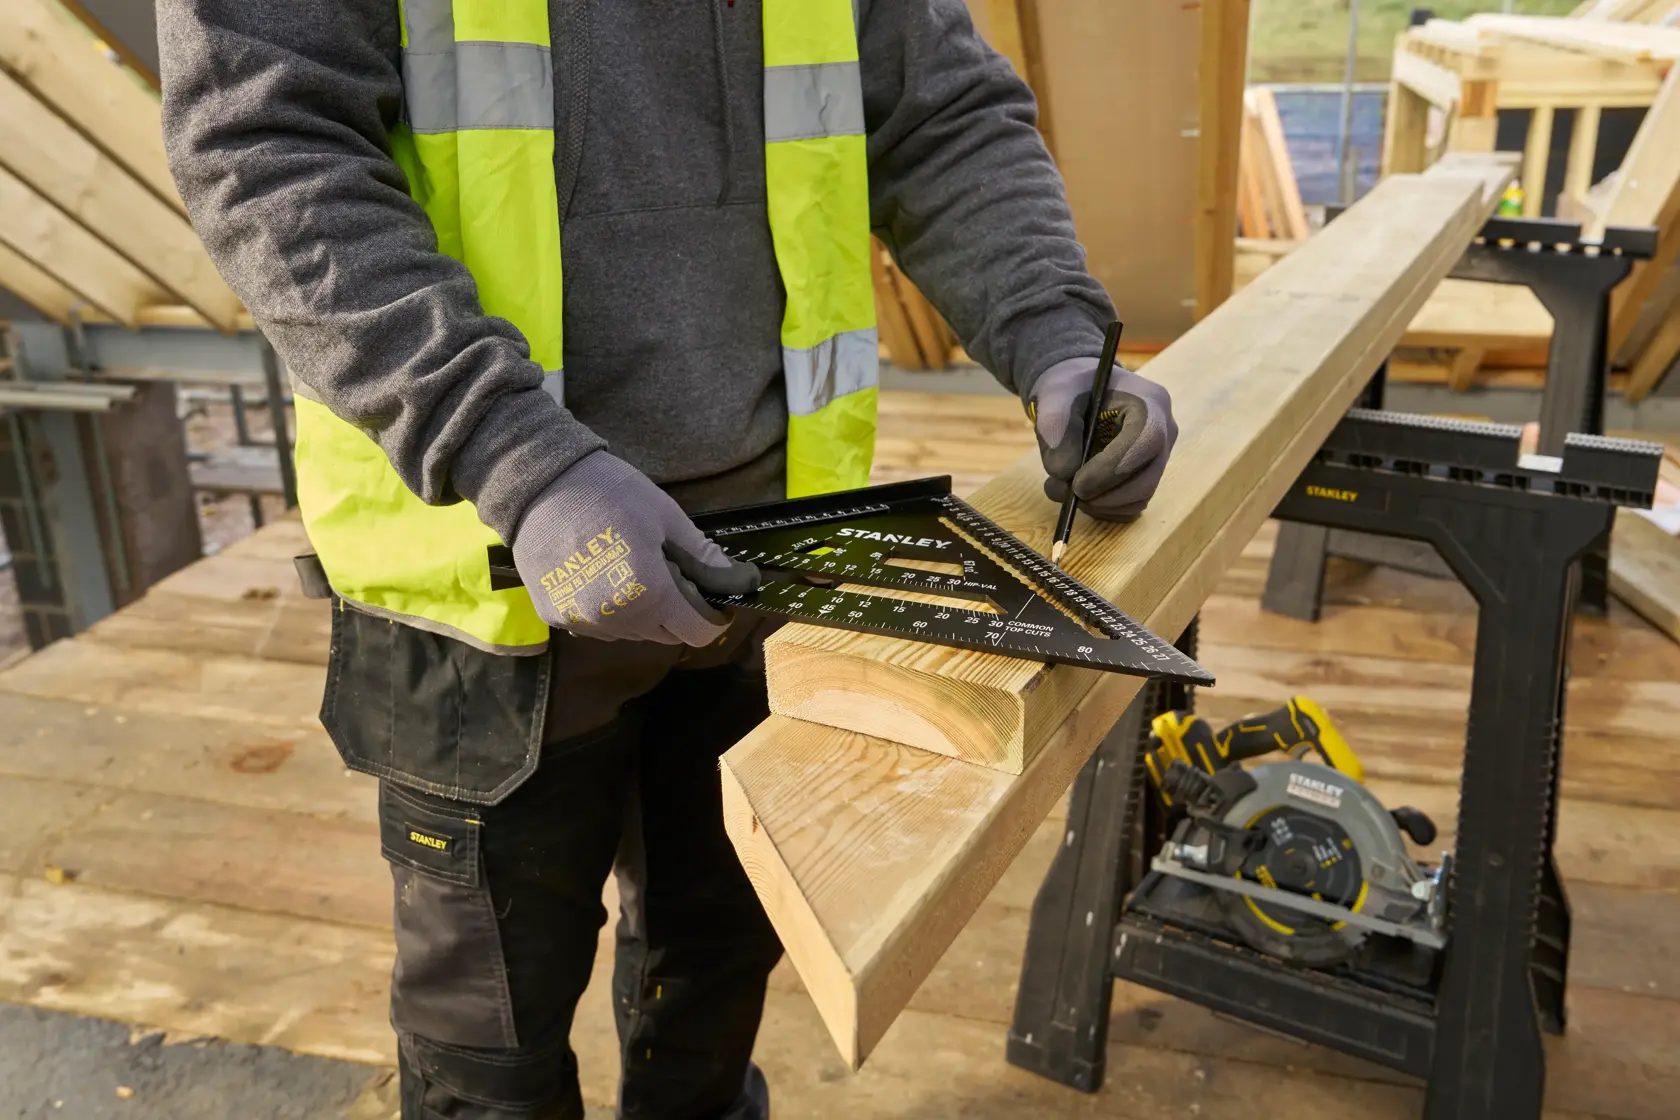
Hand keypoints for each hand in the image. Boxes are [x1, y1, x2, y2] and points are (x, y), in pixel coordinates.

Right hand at [510, 451, 760, 644]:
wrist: (537, 483)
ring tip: (630, 569)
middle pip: (665, 634)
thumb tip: (738, 580)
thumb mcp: (665, 516)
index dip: (711, 616)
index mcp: (649, 592)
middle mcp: (616, 618)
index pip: (698, 632)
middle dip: (676, 611)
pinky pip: (598, 627)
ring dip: (641, 613)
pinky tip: (600, 576)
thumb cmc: (609, 492)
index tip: (710, 596)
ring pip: (631, 633)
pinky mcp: (556, 618)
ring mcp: (583, 622)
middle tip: (668, 572)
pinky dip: (609, 611)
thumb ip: (702, 556)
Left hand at [1026, 356, 1176, 520]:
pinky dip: (1104, 509)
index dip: (1112, 469)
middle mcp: (1165, 432)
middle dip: (1103, 495)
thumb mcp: (1055, 395)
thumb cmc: (1072, 387)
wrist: (1079, 390)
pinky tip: (1081, 493)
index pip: (1146, 441)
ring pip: (1139, 498)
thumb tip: (1064, 472)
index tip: (1077, 485)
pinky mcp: (1148, 476)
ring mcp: (1159, 457)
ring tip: (1063, 489)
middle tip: (1063, 493)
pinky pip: (1132, 506)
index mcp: (1150, 403)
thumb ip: (1055, 427)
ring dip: (1099, 505)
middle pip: (1147, 479)